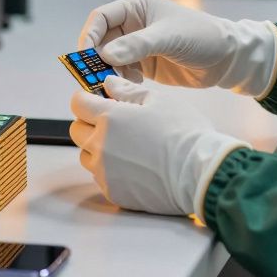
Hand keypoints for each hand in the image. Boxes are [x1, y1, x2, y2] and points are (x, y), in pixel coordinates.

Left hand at [69, 76, 249, 218]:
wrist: (199, 173)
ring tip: (127, 147)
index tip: (96, 100)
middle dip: (89, 122)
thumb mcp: (158, 100)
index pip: (78, 103)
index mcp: (109, 118)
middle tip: (114, 123)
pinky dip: (111, 170)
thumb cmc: (184, 133)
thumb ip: (127, 90)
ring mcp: (104, 171)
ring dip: (98, 148)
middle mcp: (100, 145)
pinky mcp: (113, 192)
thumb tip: (109, 84)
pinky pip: (101, 177)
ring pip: (87, 155)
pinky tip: (134, 166)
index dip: (86, 99)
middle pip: (76, 129)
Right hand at [78, 0, 276, 96]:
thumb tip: (106, 55)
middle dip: (96, 59)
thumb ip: (137, 45)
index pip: (101, 18)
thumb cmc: (202, 36)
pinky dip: (122, 82)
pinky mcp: (145, 65)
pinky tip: (134, 88)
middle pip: (101, 41)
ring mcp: (138, 46)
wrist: (227, 58)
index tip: (85, 56)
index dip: (90, 35)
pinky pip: (123, 73)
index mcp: (136, 8)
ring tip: (115, 86)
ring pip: (110, 60)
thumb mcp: (168, 38)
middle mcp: (134, 25)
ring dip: (108, 73)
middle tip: (94, 77)